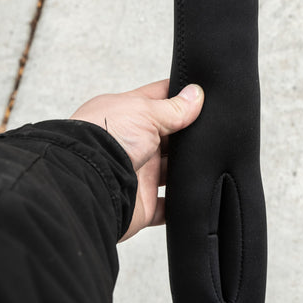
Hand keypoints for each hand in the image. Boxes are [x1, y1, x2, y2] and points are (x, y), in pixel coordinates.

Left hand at [70, 79, 203, 240]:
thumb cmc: (104, 139)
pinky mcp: (142, 204)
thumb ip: (174, 107)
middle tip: (212, 131)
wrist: (90, 183)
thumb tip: (196, 95)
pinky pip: (167, 207)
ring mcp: (138, 174)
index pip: (158, 100)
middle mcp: (132, 144)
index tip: (202, 94)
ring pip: (171, 171)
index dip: (180, 95)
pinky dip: (180, 203)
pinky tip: (196, 193)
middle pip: (169, 138)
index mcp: (127, 116)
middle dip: (188, 135)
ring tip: (207, 160)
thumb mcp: (145, 111)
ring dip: (186, 169)